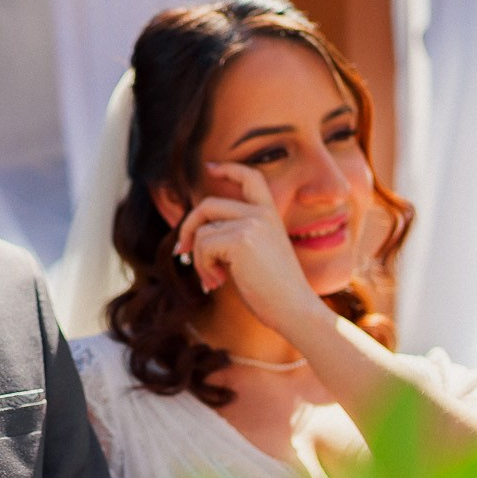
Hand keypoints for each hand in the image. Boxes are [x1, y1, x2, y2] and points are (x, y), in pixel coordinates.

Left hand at [173, 163, 323, 334]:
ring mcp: (252, 224)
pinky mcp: (241, 240)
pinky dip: (202, 267)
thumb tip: (195, 235)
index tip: (210, 168)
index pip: (250, 178)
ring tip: (214, 279)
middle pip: (208, 205)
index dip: (228, 169)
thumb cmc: (275, 291)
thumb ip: (235, 236)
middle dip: (188, 227)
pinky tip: (218, 282)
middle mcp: (261, 213)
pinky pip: (203, 247)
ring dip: (199, 259)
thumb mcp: (258, 254)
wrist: (294, 309)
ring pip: (202, 231)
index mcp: (271, 214)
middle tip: (182, 251)